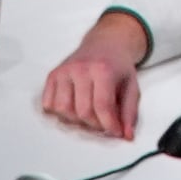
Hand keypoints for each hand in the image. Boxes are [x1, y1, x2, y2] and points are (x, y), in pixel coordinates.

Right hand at [38, 14, 150, 140]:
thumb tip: (126, 135)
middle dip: (94, 125)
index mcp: (102, 70)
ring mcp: (63, 71)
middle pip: (82, 111)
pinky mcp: (52, 75)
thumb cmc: (117, 66)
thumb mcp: (132, 86)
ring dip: (76, 121)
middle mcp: (80, 69)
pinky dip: (58, 113)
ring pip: (62, 110)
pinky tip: (73, 108)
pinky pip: (48, 104)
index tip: (115, 132)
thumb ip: (129, 112)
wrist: (105, 43)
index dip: (109, 125)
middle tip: (103, 123)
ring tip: (88, 115)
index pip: (102, 106)